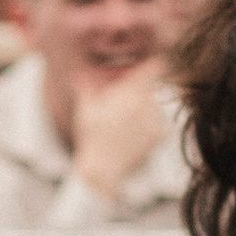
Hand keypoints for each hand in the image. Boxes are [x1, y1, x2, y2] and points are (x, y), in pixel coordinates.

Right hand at [69, 61, 169, 198]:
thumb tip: (76, 72)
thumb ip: (86, 85)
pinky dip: (148, 124)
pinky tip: (132, 133)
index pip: (153, 68)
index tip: (144, 67)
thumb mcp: (86, 108)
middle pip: (151, 86)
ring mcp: (155, 120)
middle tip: (122, 103)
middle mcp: (147, 104)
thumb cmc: (92, 137)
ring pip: (154, 103)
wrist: (104, 169)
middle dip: (139, 90)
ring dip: (144, 107)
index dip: (149, 65)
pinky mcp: (159, 134)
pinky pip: (157, 121)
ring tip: (124, 122)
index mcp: (131, 93)